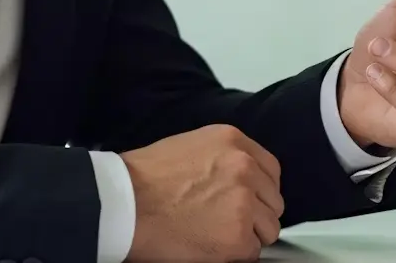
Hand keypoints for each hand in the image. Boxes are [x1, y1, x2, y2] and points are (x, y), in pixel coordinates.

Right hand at [121, 125, 282, 262]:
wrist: (122, 203)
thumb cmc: (143, 179)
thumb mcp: (191, 146)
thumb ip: (223, 159)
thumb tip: (240, 179)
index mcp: (233, 142)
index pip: (271, 170)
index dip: (260, 191)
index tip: (251, 202)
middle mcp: (245, 168)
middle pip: (272, 201)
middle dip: (255, 215)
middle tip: (228, 223)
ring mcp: (244, 202)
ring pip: (268, 228)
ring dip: (247, 236)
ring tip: (216, 236)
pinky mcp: (237, 236)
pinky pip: (252, 252)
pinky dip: (234, 255)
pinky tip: (210, 247)